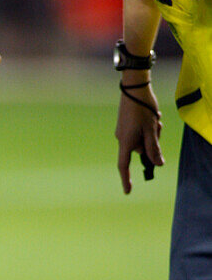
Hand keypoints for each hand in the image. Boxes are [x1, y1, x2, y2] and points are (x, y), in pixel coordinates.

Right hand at [115, 79, 162, 193]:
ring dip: (151, 133)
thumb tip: (157, 164)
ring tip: (155, 119)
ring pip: (141, 139)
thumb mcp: (151, 129)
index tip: (128, 192)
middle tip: (158, 127)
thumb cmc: (142, 108)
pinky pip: (138, 132)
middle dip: (151, 142)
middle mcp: (122, 138)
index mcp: (126, 142)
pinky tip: (151, 115)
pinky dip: (146, 127)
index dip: (126, 179)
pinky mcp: (125, 124)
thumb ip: (154, 148)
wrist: (133, 87)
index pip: (124, 165)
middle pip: (140, 149)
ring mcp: (123, 131)